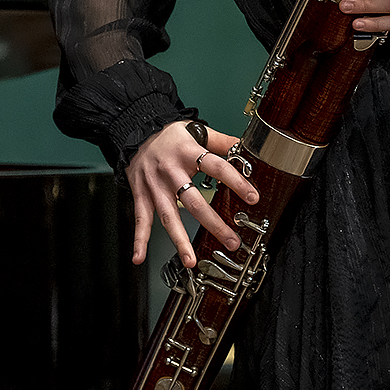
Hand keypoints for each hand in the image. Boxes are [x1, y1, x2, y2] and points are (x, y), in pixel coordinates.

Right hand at [126, 119, 259, 267]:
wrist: (136, 132)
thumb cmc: (169, 135)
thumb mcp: (196, 130)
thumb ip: (221, 141)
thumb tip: (245, 146)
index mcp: (188, 153)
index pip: (217, 168)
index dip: (236, 182)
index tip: (252, 198)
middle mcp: (171, 171)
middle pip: (194, 201)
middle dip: (214, 224)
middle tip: (231, 241)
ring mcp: (155, 186)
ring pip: (169, 216)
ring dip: (179, 241)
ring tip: (190, 260)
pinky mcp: (141, 195)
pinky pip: (141, 220)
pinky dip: (139, 240)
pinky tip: (139, 257)